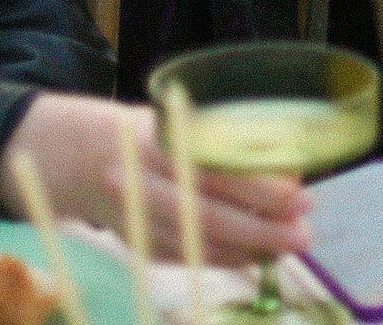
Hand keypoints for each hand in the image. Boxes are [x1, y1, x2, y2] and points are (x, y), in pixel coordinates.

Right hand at [0, 93, 311, 268]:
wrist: (78, 157)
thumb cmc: (147, 132)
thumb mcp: (181, 122)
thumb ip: (226, 142)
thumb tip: (286, 168)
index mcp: (157, 144)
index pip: (216, 172)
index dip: (261, 188)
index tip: (300, 195)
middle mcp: (142, 185)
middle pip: (208, 217)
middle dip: (263, 230)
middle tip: (304, 234)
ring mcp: (137, 220)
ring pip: (199, 245)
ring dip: (250, 250)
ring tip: (289, 246)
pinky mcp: (138, 245)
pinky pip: (189, 258)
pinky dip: (226, 259)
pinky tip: (256, 255)